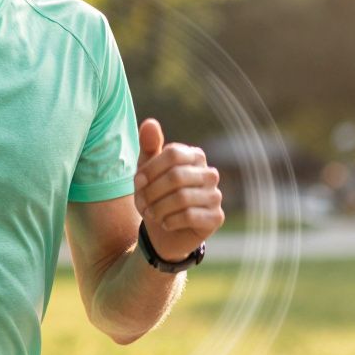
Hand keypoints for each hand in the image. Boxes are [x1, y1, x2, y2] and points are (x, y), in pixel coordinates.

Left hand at [133, 118, 224, 261]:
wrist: (163, 232)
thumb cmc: (156, 195)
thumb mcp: (146, 171)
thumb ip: (149, 146)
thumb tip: (150, 122)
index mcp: (194, 156)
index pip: (172, 154)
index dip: (150, 170)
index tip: (138, 182)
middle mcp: (209, 173)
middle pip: (176, 177)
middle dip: (152, 193)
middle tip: (142, 204)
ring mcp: (215, 195)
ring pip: (182, 198)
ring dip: (158, 209)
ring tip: (152, 214)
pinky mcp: (216, 217)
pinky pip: (190, 216)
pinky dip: (170, 221)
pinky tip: (166, 223)